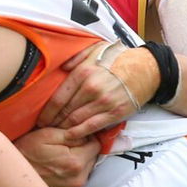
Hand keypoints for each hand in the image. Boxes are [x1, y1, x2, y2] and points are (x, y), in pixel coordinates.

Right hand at [13, 127, 99, 186]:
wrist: (8, 177)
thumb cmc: (25, 153)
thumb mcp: (46, 134)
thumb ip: (71, 132)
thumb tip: (87, 133)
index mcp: (75, 162)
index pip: (96, 145)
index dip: (85, 138)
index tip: (73, 137)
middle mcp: (77, 180)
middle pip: (91, 159)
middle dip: (82, 151)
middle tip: (62, 148)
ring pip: (84, 171)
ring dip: (75, 164)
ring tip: (56, 160)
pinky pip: (74, 183)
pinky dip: (68, 177)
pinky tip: (54, 172)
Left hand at [37, 42, 158, 137]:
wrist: (146, 69)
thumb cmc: (118, 59)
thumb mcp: (96, 49)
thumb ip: (76, 58)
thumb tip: (61, 68)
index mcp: (83, 72)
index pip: (58, 97)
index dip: (47, 111)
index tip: (40, 119)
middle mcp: (91, 87)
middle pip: (65, 111)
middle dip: (53, 122)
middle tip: (45, 129)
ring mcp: (104, 101)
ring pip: (76, 120)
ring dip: (64, 128)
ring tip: (56, 133)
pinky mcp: (115, 112)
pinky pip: (92, 126)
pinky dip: (80, 133)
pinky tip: (71, 137)